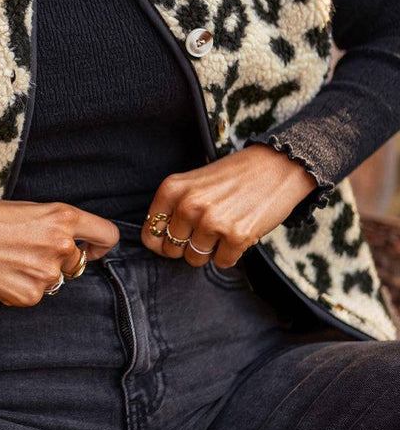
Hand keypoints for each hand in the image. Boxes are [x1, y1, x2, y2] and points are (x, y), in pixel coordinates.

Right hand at [0, 197, 119, 305]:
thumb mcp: (25, 207)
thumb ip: (52, 222)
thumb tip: (67, 237)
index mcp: (63, 217)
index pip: (106, 235)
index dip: (100, 244)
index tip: (89, 248)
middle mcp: (61, 246)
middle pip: (76, 261)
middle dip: (57, 259)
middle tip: (26, 251)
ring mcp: (46, 274)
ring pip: (54, 279)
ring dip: (37, 274)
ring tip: (7, 261)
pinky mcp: (30, 296)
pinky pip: (34, 294)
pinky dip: (20, 288)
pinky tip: (0, 274)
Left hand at [142, 144, 318, 267]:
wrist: (278, 167)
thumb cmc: (234, 176)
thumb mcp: (194, 183)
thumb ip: (174, 207)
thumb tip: (157, 243)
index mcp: (173, 189)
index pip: (150, 233)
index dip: (162, 241)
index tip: (177, 239)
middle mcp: (189, 205)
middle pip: (172, 250)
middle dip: (188, 246)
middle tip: (208, 230)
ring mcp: (212, 221)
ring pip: (195, 259)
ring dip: (210, 250)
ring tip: (225, 228)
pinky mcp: (236, 236)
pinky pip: (222, 262)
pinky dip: (231, 253)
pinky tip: (240, 232)